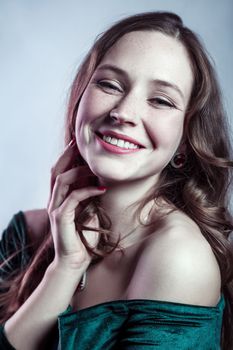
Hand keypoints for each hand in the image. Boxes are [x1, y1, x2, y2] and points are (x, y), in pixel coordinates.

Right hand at [47, 140, 105, 269]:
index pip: (60, 172)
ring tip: (96, 168)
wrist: (75, 261)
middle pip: (56, 171)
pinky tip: (102, 188)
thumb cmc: (84, 238)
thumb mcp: (89, 212)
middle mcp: (55, 200)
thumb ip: (89, 198)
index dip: (67, 157)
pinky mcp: (61, 218)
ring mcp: (56, 209)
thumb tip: (101, 182)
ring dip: (79, 171)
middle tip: (80, 144)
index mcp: (60, 198)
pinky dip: (87, 191)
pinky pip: (73, 198)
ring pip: (62, 181)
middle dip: (67, 156)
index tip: (79, 145)